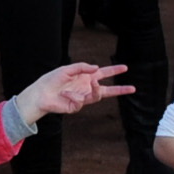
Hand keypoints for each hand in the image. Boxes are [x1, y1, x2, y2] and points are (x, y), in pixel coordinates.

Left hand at [13, 62, 132, 120]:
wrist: (40, 93)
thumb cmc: (52, 80)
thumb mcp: (67, 69)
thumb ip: (82, 67)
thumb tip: (97, 68)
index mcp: (85, 77)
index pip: (103, 74)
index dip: (114, 71)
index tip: (125, 68)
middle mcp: (86, 88)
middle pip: (107, 90)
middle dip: (120, 89)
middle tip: (133, 88)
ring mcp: (83, 98)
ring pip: (97, 95)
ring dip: (95, 89)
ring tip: (92, 83)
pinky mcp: (77, 106)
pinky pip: (82, 100)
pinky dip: (74, 96)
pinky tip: (66, 94)